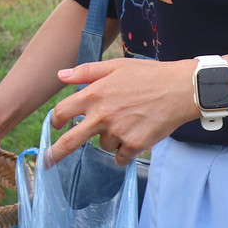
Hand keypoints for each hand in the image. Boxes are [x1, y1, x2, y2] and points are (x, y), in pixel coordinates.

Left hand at [47, 58, 193, 165]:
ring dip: (110, 139)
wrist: (180, 89)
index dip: (56, 120)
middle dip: (56, 154)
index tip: (55, 126)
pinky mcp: (135, 145)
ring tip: (128, 122)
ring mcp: (118, 132)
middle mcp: (102, 116)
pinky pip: (121, 157)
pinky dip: (124, 152)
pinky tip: (135, 138)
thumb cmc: (149, 74)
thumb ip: (86, 72)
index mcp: (95, 95)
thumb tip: (61, 75)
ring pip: (103, 145)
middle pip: (71, 141)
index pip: (63, 111)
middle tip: (47, 161)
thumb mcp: (116, 66)